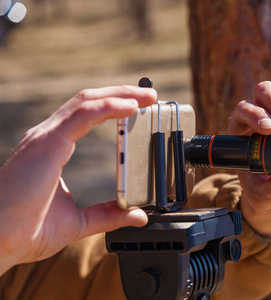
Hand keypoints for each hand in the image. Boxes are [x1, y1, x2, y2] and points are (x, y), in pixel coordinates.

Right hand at [0, 86, 156, 274]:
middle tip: (149, 96)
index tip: (138, 107)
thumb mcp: (79, 222)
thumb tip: (136, 214)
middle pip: (89, 101)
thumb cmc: (26, 230)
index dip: (111, 105)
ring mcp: (46, 138)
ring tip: (146, 97)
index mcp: (53, 149)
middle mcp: (49, 137)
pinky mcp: (48, 144)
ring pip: (87, 102)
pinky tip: (130, 106)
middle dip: (122, 94)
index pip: (86, 115)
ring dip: (120, 95)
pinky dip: (109, 106)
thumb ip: (107, 214)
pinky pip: (83, 115)